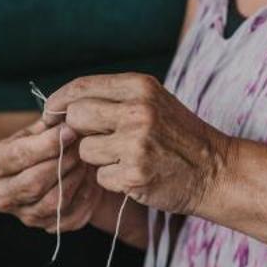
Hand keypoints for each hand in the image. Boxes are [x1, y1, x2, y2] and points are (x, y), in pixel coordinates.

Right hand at [0, 119, 100, 231]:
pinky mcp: (44, 227)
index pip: (19, 155)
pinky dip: (84, 198)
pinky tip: (89, 181)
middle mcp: (2, 194)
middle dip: (63, 163)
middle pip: (34, 182)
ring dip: (75, 179)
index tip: (71, 131)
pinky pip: (68, 216)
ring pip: (53, 202)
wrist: (58, 174)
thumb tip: (63, 113)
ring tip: (86, 162)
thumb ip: (49, 122)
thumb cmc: (47, 147)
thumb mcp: (41, 130)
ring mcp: (22, 215)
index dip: (48, 143)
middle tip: (82, 148)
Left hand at [45, 74, 231, 215]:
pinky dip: (113, 180)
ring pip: (85, 150)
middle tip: (96, 140)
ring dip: (99, 159)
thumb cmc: (180, 137)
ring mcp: (135, 143)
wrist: (216, 171)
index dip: (59, 101)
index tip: (50, 114)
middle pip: (76, 117)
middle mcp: (137, 110)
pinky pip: (101, 176)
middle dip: (78, 131)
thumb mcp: (154, 102)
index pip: (81, 87)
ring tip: (127, 158)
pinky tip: (136, 175)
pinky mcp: (134, 173)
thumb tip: (65, 105)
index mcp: (140, 87)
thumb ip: (115, 99)